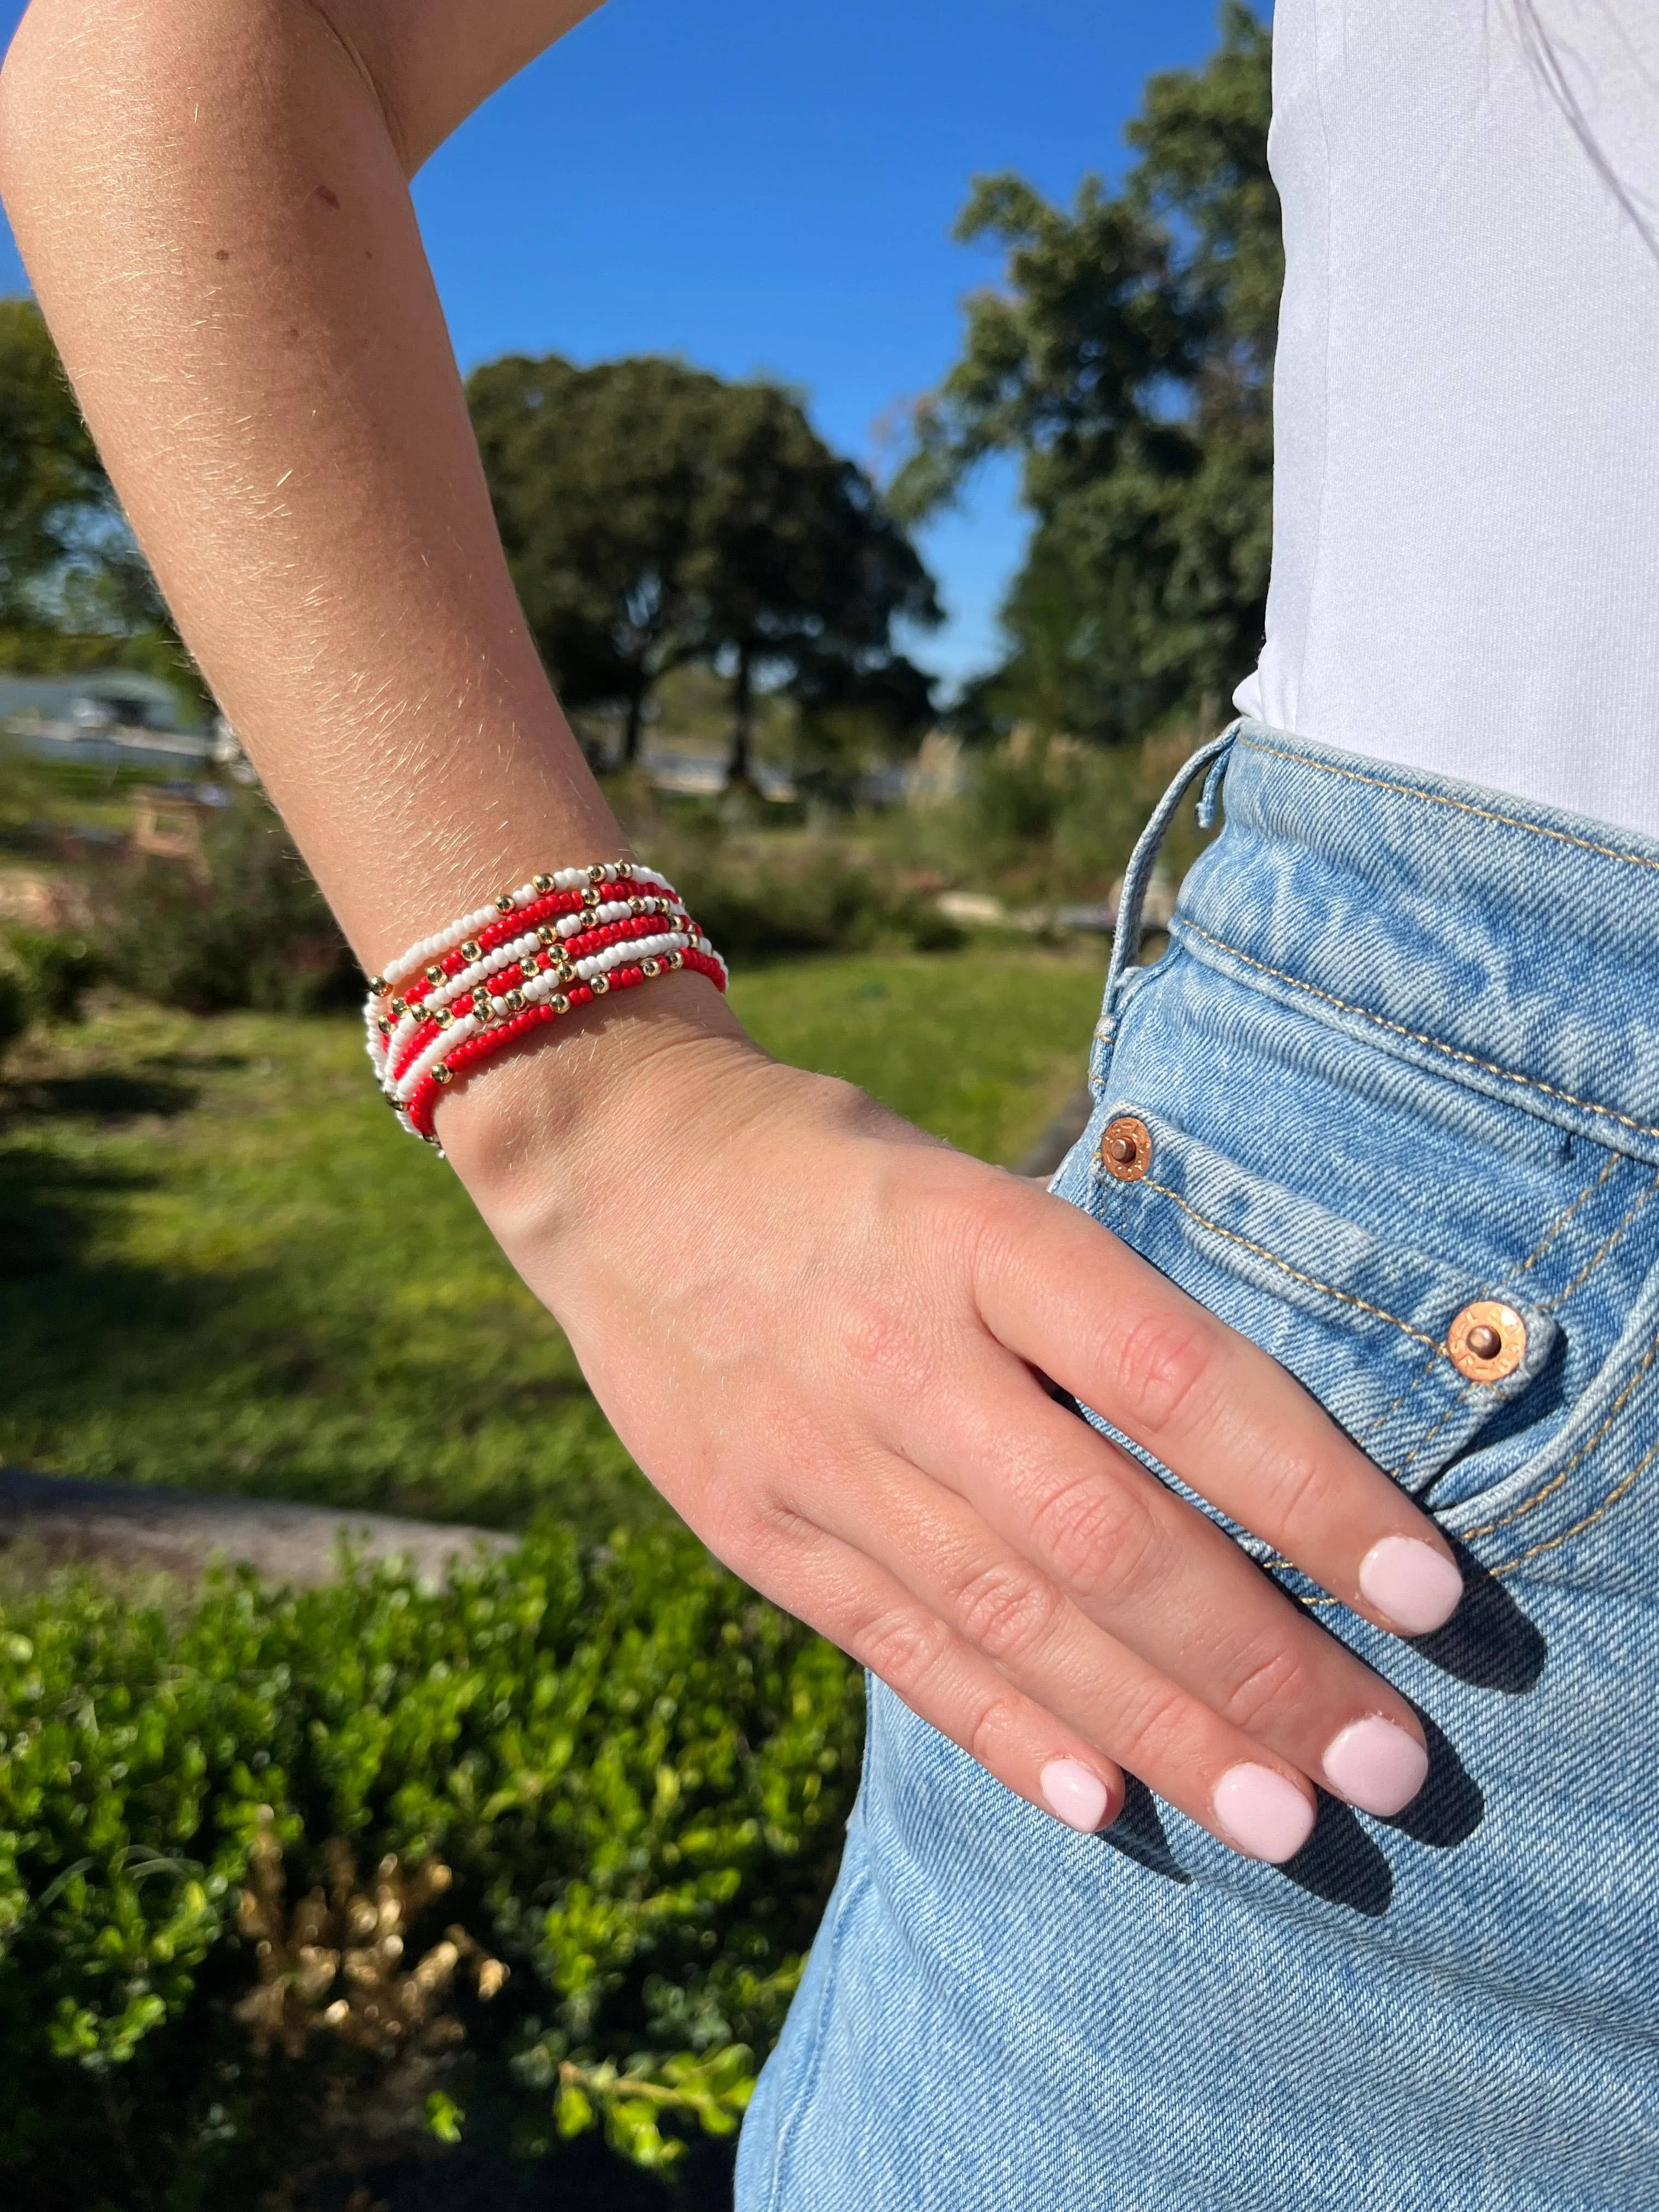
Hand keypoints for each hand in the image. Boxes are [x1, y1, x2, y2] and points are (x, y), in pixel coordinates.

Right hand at [440, 982, 1461, 1863]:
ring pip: (1012, 1613)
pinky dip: (1004, 1729)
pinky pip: (895, 1645)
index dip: (1310, 1490)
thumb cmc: (837, 1171)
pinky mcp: (753, 1526)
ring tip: (1282, 1817)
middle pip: (1103, 1531)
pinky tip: (1103, 1802)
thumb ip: (1085, 1311)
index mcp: (976, 1235)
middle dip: (1258, 1660)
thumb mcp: (972, 1187)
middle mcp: (901, 1352)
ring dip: (1160, 1728)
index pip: (1172, 1376)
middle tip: (1387, 1762)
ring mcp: (815, 1451)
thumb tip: (1252, 1463)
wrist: (617, 1165)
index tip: (1428, 1594)